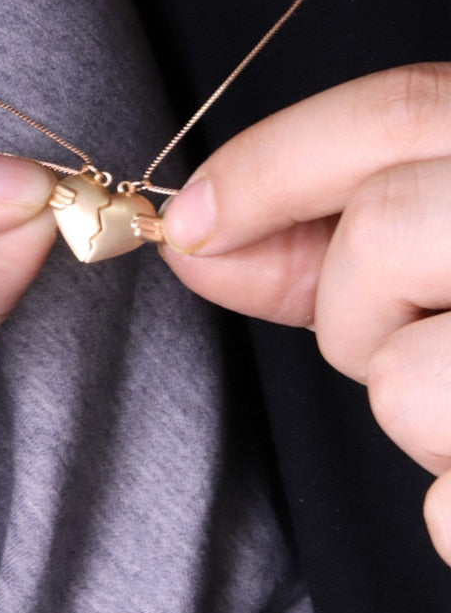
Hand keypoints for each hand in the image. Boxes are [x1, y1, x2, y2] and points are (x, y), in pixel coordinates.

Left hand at [159, 63, 450, 565]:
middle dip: (348, 299)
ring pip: (403, 378)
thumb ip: (320, 241)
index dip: (265, 167)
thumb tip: (195, 240)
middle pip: (384, 230)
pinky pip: (449, 502)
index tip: (187, 222)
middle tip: (400, 326)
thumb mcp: (440, 245)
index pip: (394, 111)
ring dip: (409, 401)